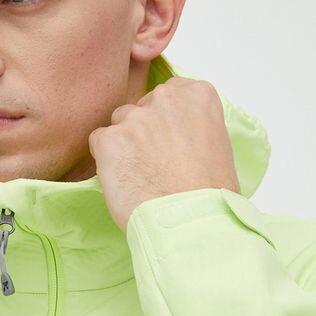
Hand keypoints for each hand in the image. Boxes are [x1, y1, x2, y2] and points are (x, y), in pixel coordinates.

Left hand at [88, 77, 240, 232]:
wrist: (191, 221)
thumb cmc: (210, 194)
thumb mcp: (217, 144)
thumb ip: (192, 126)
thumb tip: (173, 134)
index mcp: (197, 94)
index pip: (169, 95)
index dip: (166, 122)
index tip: (170, 143)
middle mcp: (165, 98)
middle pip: (142, 107)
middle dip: (144, 132)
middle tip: (153, 164)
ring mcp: (134, 117)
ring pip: (119, 124)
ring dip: (124, 145)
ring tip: (139, 176)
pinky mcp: (109, 139)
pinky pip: (98, 142)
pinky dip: (106, 161)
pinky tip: (123, 180)